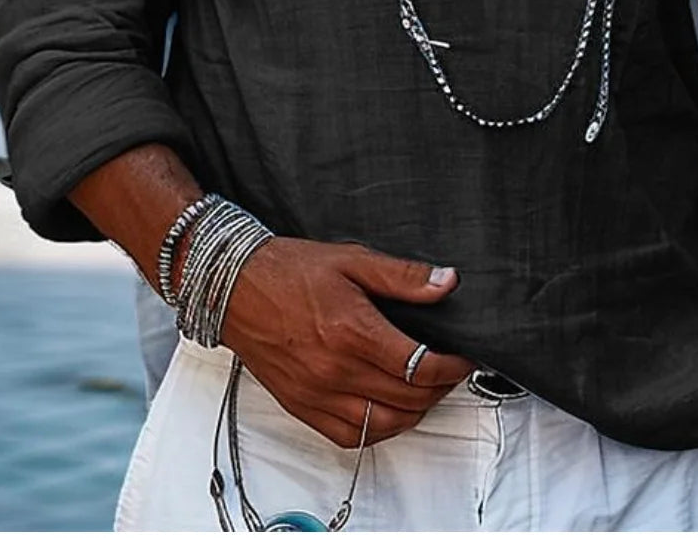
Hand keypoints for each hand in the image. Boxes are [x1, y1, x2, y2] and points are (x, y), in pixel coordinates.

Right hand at [220, 238, 474, 447]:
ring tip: (425, 388)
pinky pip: (350, 437)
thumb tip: (447, 282)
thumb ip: (404, 276)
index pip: (419, 366)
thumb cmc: (290, 270)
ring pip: (384, 425)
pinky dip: (378, 429)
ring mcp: (317, 394)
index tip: (463, 356)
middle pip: (408, 398)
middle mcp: (335, 370)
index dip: (451, 366)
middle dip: (440, 387)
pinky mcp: (301, 407)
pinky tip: (388, 408)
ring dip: (414, 411)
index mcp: (352, 331)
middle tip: (450, 369)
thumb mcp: (353, 260)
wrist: (234, 287)